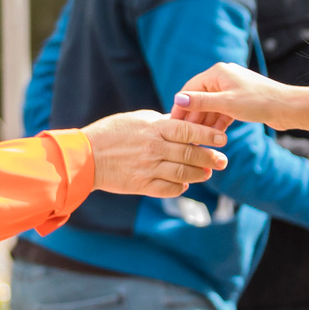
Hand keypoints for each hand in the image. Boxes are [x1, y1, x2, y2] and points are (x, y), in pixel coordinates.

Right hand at [81, 110, 229, 196]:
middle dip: (210, 158)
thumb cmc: (110, 133)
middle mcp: (154, 149)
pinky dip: (180, 187)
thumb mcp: (136, 119)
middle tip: (222, 160)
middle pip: (191, 155)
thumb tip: (181, 122)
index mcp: (154, 129)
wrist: (85, 156)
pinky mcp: (142, 186)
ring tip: (208, 173)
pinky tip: (185, 184)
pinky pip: (168, 189)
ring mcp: (148, 169)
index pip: (189, 131)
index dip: (209, 136)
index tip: (223, 139)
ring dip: (199, 175)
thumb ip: (160, 122)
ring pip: (183, 174)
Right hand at [173, 62, 286, 129]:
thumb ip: (201, 102)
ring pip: (212, 108)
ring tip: (197, 141)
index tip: (172, 124)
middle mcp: (223, 78)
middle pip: (200, 99)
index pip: (190, 89)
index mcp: (217, 73)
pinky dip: (218, 123)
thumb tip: (178, 99)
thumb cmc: (258, 102)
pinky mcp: (241, 101)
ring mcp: (232, 89)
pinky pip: (223, 112)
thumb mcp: (227, 103)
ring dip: (205, 123)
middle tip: (184, 137)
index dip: (180, 107)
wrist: (288, 107)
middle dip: (193, 118)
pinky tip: (213, 137)